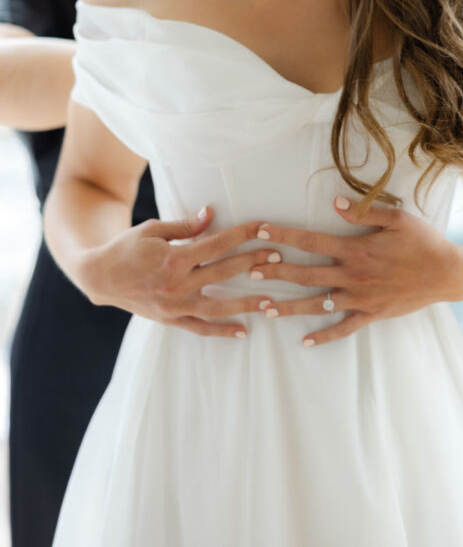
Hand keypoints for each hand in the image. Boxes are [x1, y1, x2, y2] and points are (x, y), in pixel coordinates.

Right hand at [81, 208, 280, 337]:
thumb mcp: (153, 230)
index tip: (264, 227)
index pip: (217, 244)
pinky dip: (222, 332)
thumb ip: (185, 226)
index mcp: (174, 258)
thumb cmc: (127, 247)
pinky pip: (200, 328)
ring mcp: (174, 306)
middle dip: (253, 263)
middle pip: (224, 272)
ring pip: (218, 307)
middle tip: (278, 256)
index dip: (243, 234)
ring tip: (271, 301)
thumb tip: (212, 214)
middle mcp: (176, 284)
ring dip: (246, 303)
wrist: (99, 277)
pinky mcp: (170, 320)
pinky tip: (244, 331)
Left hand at [247, 196, 461, 346]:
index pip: (312, 242)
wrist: (449, 274)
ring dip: (290, 306)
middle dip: (277, 272)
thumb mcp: (397, 218)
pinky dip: (324, 335)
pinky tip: (305, 341)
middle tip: (250, 271)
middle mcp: (353, 276)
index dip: (285, 236)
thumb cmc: (424, 242)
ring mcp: (361, 298)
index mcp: (356, 250)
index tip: (262, 231)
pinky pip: (343, 328)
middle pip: (306, 275)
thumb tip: (334, 203)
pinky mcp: (372, 314)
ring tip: (264, 308)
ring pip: (317, 304)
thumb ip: (364, 212)